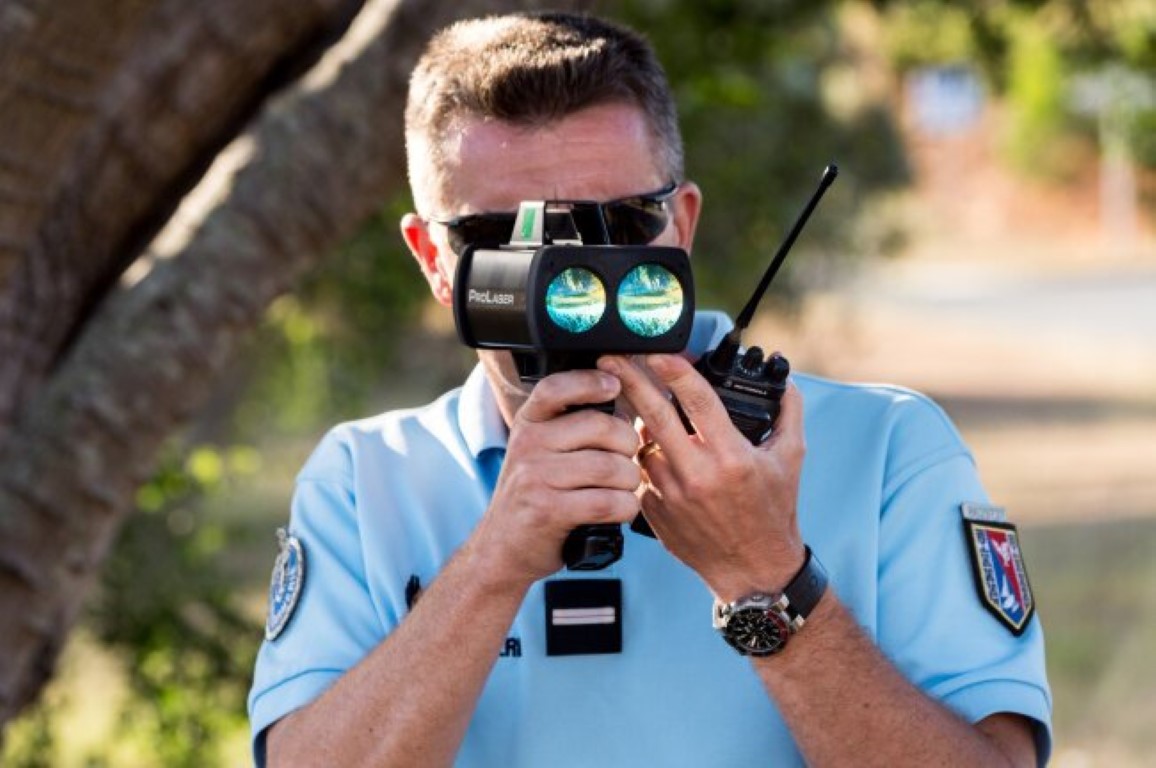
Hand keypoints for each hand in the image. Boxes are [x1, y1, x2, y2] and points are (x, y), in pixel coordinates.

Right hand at [472, 369, 642, 584]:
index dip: (589, 382)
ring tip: (625, 487)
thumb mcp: (539, 453)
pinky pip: (606, 501)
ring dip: (630, 480)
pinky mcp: (547, 511)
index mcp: (528, 424)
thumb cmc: (534, 497)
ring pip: (610, 467)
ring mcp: (535, 478)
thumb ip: (570, 428)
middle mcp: (528, 445)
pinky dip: (625, 507)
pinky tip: (620, 509)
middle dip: (629, 445)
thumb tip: (624, 403)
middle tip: (629, 459)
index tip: (613, 386)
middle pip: (600, 427)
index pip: (556, 388)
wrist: (502, 548)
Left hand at [598, 354, 805, 600]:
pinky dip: (637, 449)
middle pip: (653, 415)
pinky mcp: (653, 508)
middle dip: (629, 380)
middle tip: (611, 358)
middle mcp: (696, 474)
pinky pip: (638, 467)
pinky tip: (637, 436)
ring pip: (640, 441)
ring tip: (623, 394)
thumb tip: (785, 380)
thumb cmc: (772, 512)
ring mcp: (670, 493)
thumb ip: (789, 414)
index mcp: (731, 457)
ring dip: (632, 415)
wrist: (752, 568)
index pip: (697, 401)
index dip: (674, 370)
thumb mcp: (790, 459)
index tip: (656, 351)